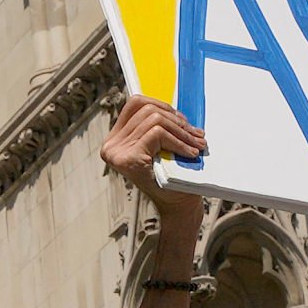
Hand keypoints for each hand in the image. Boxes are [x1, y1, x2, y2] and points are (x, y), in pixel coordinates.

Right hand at [101, 95, 209, 215]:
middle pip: (147, 109)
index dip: (161, 104)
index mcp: (115, 140)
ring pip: (154, 119)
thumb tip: (170, 102)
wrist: (176, 205)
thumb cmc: (171, 175)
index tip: (181, 120)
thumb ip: (156, 126)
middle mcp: (110, 146)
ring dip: (181, 131)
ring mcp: (117, 153)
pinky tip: (190, 152)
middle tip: (196, 134)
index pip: (135, 103)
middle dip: (177, 119)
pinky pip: (158, 133)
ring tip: (196, 144)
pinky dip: (179, 142)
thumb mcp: (160, 146)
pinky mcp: (129, 158)